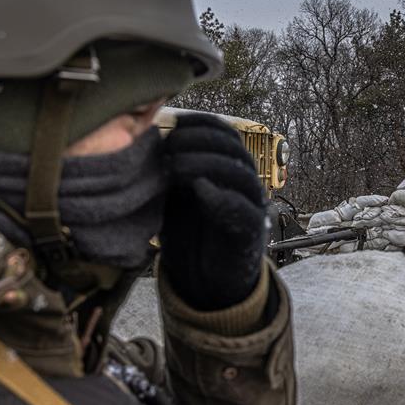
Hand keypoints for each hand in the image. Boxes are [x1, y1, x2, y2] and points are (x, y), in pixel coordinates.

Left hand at [159, 113, 267, 310]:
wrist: (204, 280)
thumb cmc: (188, 233)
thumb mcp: (173, 195)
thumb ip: (171, 169)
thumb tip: (153, 139)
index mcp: (227, 168)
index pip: (224, 133)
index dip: (201, 123)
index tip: (173, 124)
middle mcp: (244, 182)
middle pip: (232, 147)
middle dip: (198, 141)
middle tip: (169, 148)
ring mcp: (251, 206)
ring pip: (239, 172)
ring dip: (205, 163)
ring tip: (175, 168)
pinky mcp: (251, 232)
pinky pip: (244, 209)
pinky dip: (222, 197)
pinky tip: (200, 191)